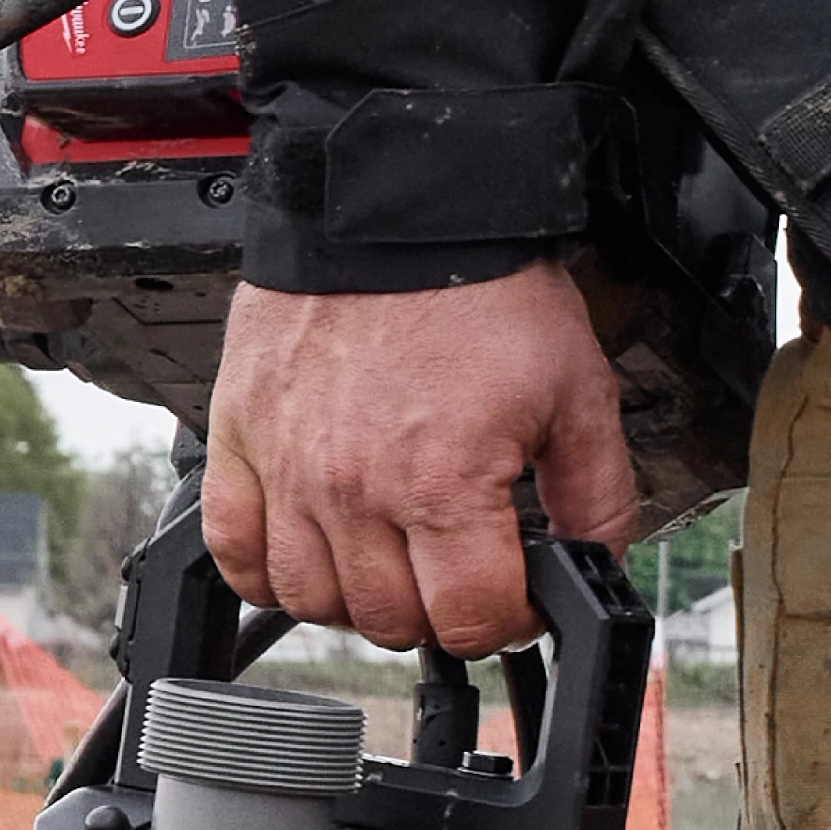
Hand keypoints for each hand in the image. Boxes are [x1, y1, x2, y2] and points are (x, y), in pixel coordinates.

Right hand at [201, 269, 636, 656]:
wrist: (396, 207)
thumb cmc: (480, 290)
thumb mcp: (578, 392)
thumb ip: (595, 495)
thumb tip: (596, 565)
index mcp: (441, 482)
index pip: (471, 620)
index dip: (509, 622)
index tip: (515, 599)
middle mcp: (353, 488)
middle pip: (392, 622)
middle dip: (440, 613)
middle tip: (459, 574)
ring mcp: (287, 469)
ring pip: (312, 601)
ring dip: (360, 601)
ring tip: (393, 564)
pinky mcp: (241, 439)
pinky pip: (234, 549)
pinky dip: (268, 571)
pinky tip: (311, 554)